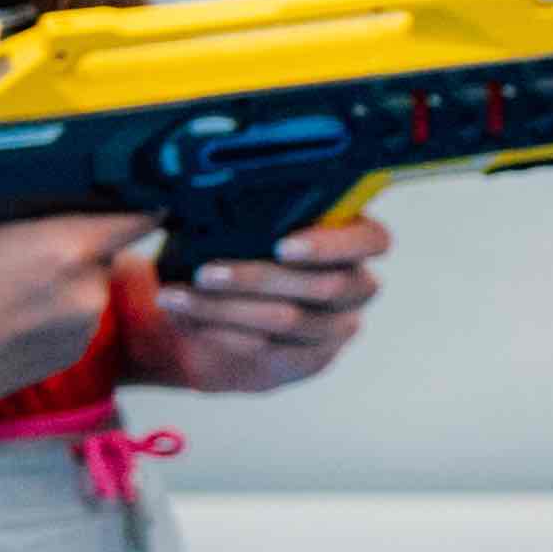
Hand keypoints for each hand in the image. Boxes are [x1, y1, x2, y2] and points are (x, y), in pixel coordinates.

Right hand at [0, 212, 137, 419]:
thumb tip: (0, 153)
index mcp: (67, 246)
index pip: (138, 215)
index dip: (135, 202)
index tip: (130, 196)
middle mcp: (86, 290)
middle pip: (106, 250)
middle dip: (78, 242)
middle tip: (27, 243)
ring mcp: (82, 329)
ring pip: (89, 286)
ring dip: (66, 280)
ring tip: (9, 284)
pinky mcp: (70, 357)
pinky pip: (76, 320)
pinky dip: (55, 313)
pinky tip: (11, 313)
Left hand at [138, 212, 387, 392]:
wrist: (221, 305)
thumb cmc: (237, 246)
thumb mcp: (243, 220)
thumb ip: (247, 207)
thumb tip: (205, 193)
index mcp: (352, 238)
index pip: (373, 241)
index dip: (333, 245)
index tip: (283, 245)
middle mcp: (356, 285)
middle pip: (328, 286)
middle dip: (260, 278)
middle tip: (206, 272)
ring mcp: (336, 326)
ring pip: (290, 321)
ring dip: (226, 308)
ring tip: (179, 296)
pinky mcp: (310, 359)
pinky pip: (270, 349)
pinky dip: (221, 333)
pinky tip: (187, 318)